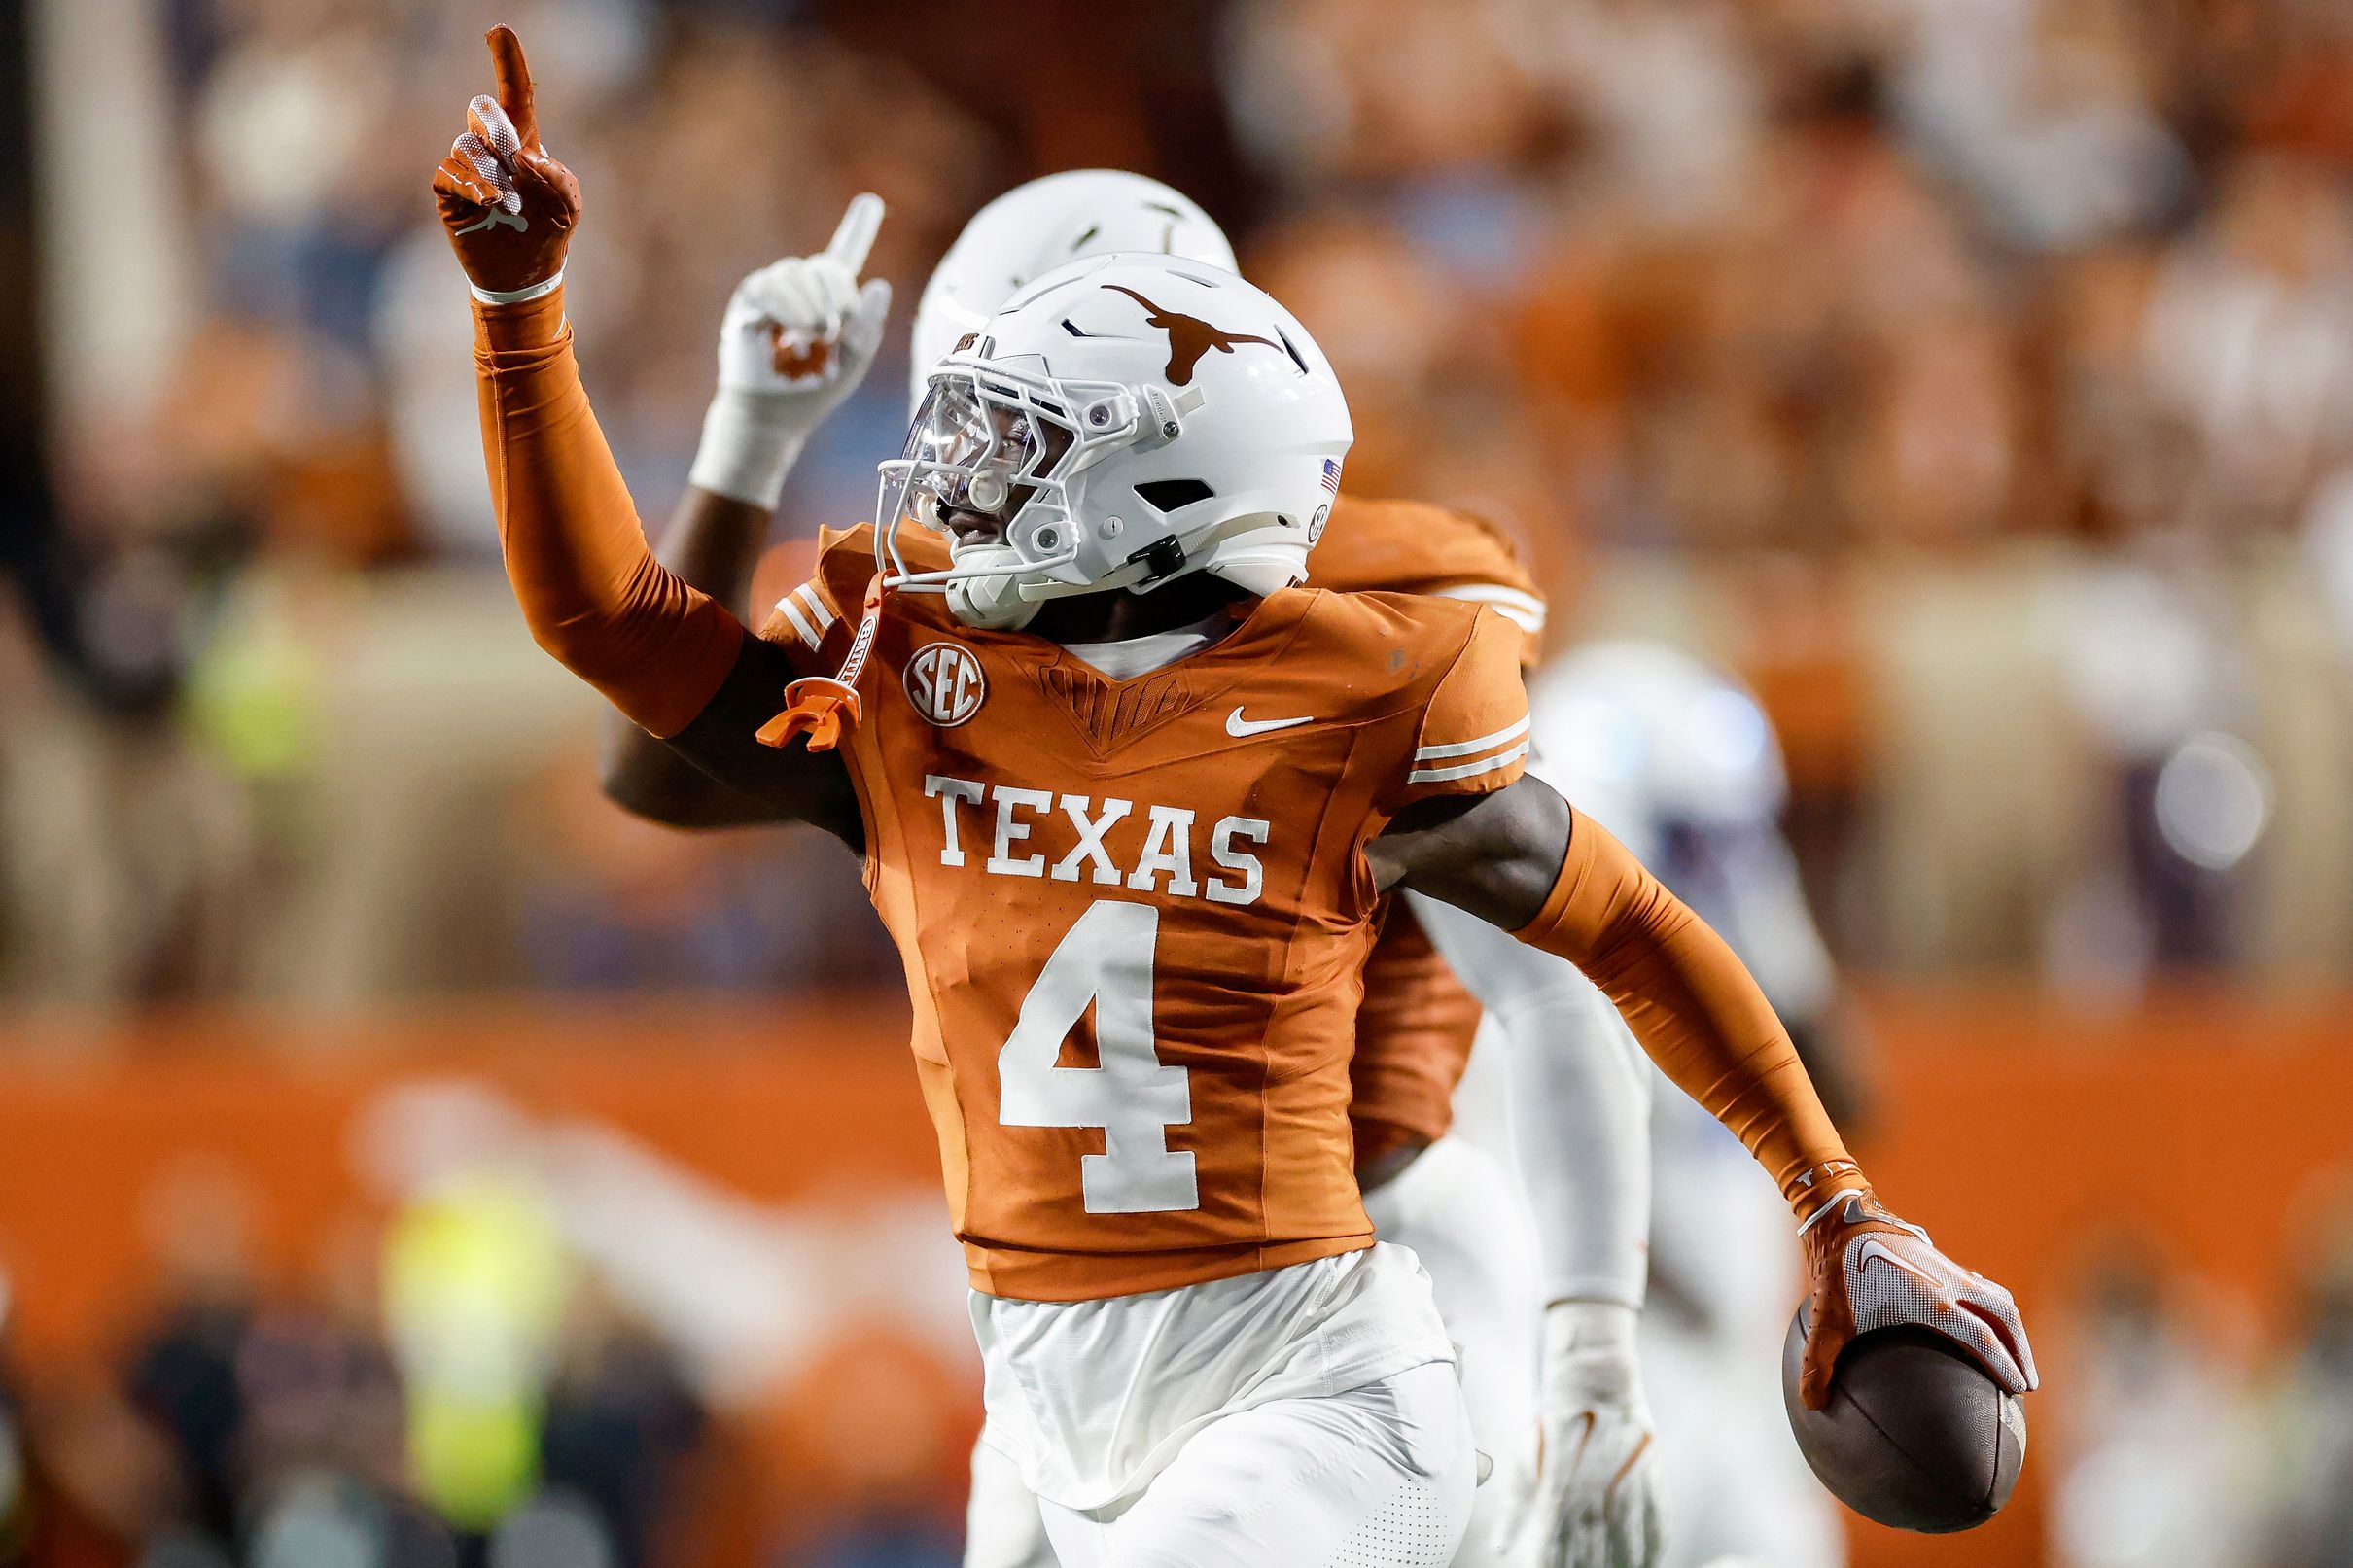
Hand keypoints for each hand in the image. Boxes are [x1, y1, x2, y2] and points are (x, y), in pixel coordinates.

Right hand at [431, 26, 579, 300]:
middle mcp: (491, 149)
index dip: (508, 63)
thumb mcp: (570, 207)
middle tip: (516, 161)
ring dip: (492, 172)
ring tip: (512, 204)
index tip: (499, 30)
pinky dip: (472, 185)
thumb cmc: (549, 234)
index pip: (514, 96)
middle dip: (499, 131)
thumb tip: (526, 159)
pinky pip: (449, 171)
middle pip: (482, 111)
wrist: (524, 275)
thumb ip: (559, 177)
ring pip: (467, 145)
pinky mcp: (448, 190)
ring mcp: (467, 168)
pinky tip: (491, 205)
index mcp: (524, 144)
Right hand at [689, 196, 892, 508]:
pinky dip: (787, 306)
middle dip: (838, 295)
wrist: (774, 415)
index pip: (845, 254)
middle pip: (825, 266)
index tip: (871, 201)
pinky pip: (768, 286)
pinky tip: (794, 329)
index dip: (858, 227)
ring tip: (818, 334)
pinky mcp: (749, 301)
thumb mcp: (853, 361)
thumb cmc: (814, 390)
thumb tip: (878, 285)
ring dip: (813, 304)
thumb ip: (869, 326)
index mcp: (831, 299)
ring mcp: (774, 291)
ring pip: (796, 272)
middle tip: (838, 328)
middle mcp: (802, 288)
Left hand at [1511, 1302, 1665, 1567]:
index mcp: (1560, 1481)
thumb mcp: (1524, 1462)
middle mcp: (1594, 1482)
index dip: (1555, 1562)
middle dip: (1588, 1566)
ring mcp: (1626, 1476)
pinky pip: (1658, 1515)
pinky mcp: (1651, 1471)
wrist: (1594, 1383)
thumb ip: (1514, 1509)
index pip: (1557, 1537)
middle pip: (1592, 1540)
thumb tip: (1499, 1548)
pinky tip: (1650, 1562)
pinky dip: (1655, 1543)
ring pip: (1626, 1533)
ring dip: (1623, 1561)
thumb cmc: (1553, 1426)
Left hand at [1796, 1184, 2036, 1409]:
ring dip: (2012, 1326)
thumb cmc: (1835, 1269)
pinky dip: (1991, 1308)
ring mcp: (1947, 1268)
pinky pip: (1979, 1286)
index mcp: (1932, 1300)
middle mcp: (1949, 1282)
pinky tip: (1979, 1324)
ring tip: (2016, 1355)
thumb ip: (1819, 1364)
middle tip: (2027, 1383)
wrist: (1839, 1214)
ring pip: (1997, 1297)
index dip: (2005, 1365)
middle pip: (2004, 1315)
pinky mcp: (1939, 1259)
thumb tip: (1812, 1405)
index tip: (2019, 1390)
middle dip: (2021, 1348)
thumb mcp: (1825, 1319)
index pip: (1983, 1337)